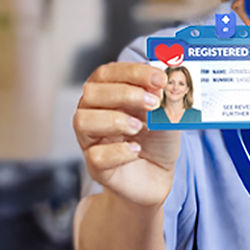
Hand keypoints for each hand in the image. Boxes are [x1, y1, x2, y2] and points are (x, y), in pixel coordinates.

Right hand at [73, 62, 180, 207]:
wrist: (159, 177)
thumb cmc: (157, 140)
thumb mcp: (166, 115)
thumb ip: (165, 100)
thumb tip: (165, 83)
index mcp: (107, 94)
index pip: (107, 73)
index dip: (132, 72)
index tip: (159, 78)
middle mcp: (93, 114)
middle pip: (91, 93)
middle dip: (124, 93)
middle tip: (152, 102)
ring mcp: (91, 141)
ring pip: (83, 121)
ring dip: (115, 120)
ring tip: (140, 127)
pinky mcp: (96, 167)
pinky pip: (95, 156)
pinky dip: (118, 151)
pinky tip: (136, 150)